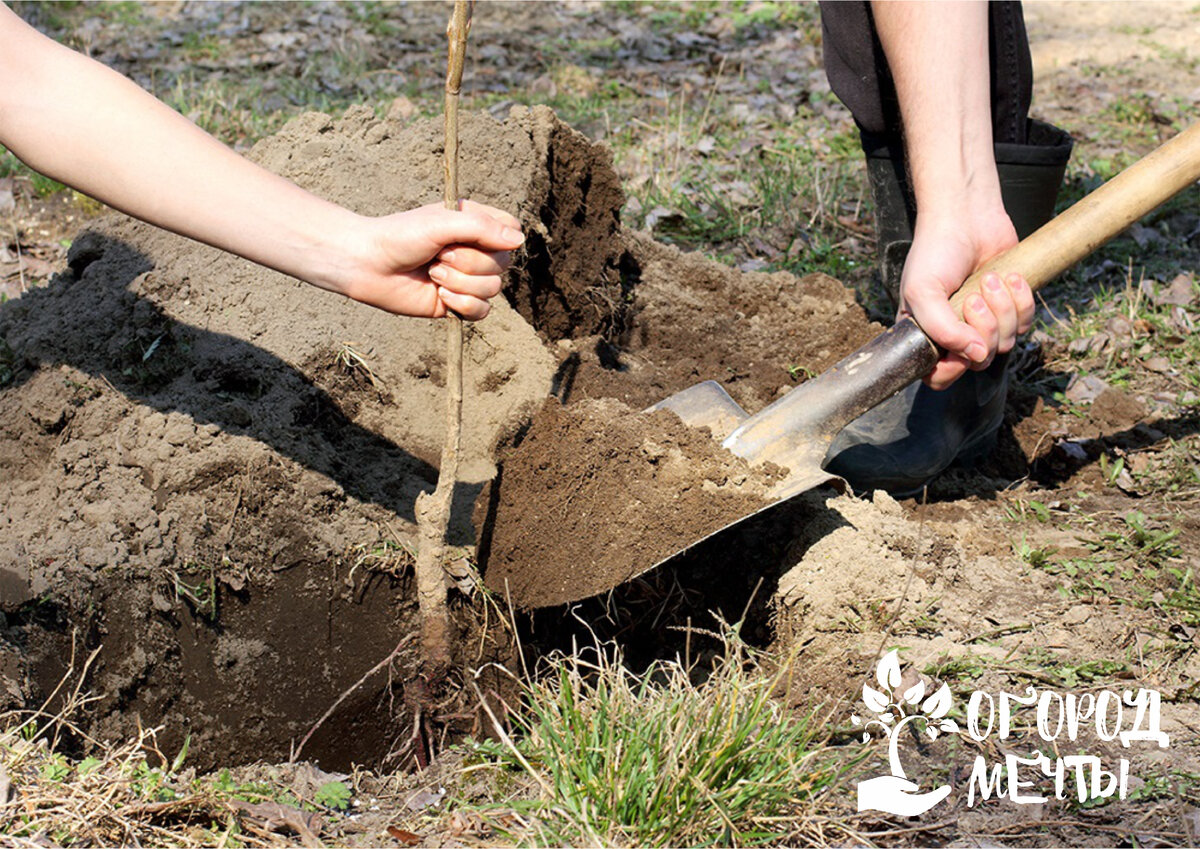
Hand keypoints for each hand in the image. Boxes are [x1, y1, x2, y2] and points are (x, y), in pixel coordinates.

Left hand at [327, 200, 523, 320]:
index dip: (499, 238)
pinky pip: (482, 311)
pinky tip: (440, 296)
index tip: (469, 236)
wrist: (367, 265)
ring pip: (492, 289)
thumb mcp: (442, 222)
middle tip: (438, 255)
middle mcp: (474, 250)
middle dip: (469, 263)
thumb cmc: (400, 236)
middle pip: (503, 263)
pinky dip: (463, 305)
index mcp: (474, 224)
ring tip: (433, 274)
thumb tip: (519, 240)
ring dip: (460, 283)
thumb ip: (481, 227)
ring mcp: (466, 278)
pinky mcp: (457, 304)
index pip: (512, 230)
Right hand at [899, 211, 1034, 388]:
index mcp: (926, 336)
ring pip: (1005, 344)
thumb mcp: (922, 292)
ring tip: (990, 279)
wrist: (966, 216)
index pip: (938, 377)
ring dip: (1002, 309)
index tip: (959, 345)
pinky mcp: (1010, 308)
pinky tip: (1009, 277)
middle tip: (973, 296)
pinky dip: (1022, 300)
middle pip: (979, 362)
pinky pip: (1026, 324)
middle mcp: (955, 334)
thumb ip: (942, 330)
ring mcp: (984, 323)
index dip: (952, 368)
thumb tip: (978, 356)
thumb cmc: (935, 252)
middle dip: (984, 327)